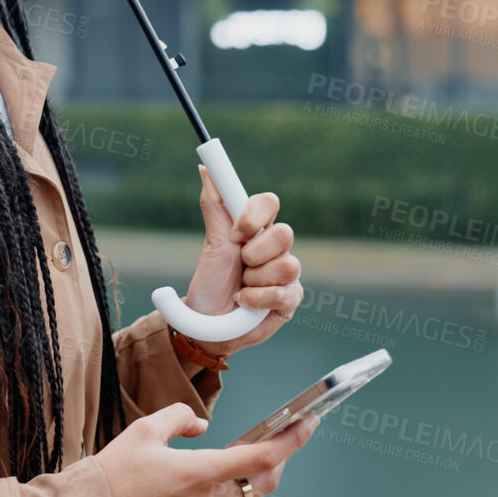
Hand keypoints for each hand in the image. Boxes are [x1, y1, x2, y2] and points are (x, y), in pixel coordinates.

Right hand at [98, 402, 317, 496]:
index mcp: (201, 474)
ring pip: (248, 496)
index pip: (262, 458)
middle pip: (264, 482)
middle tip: (287, 433)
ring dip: (259, 474)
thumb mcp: (144, 431)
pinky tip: (225, 471)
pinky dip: (237, 486)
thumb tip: (200, 425)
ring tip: (257, 449)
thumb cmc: (112, 476)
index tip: (308, 422)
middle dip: (281, 457)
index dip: (291, 440)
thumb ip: (179, 418)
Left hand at [179, 167, 302, 359]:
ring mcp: (286, 273)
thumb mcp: (211, 245)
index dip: (254, 215)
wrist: (207, 326)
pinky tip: (246, 303)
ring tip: (241, 288)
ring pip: (287, 265)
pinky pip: (284, 292)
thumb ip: (214, 207)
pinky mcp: (291, 299)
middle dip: (254, 254)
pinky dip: (257, 299)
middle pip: (285, 233)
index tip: (235, 233)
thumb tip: (205, 170)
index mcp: (256, 229)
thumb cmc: (210, 284)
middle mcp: (275, 248)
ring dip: (254, 281)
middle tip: (240, 266)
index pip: (269, 203)